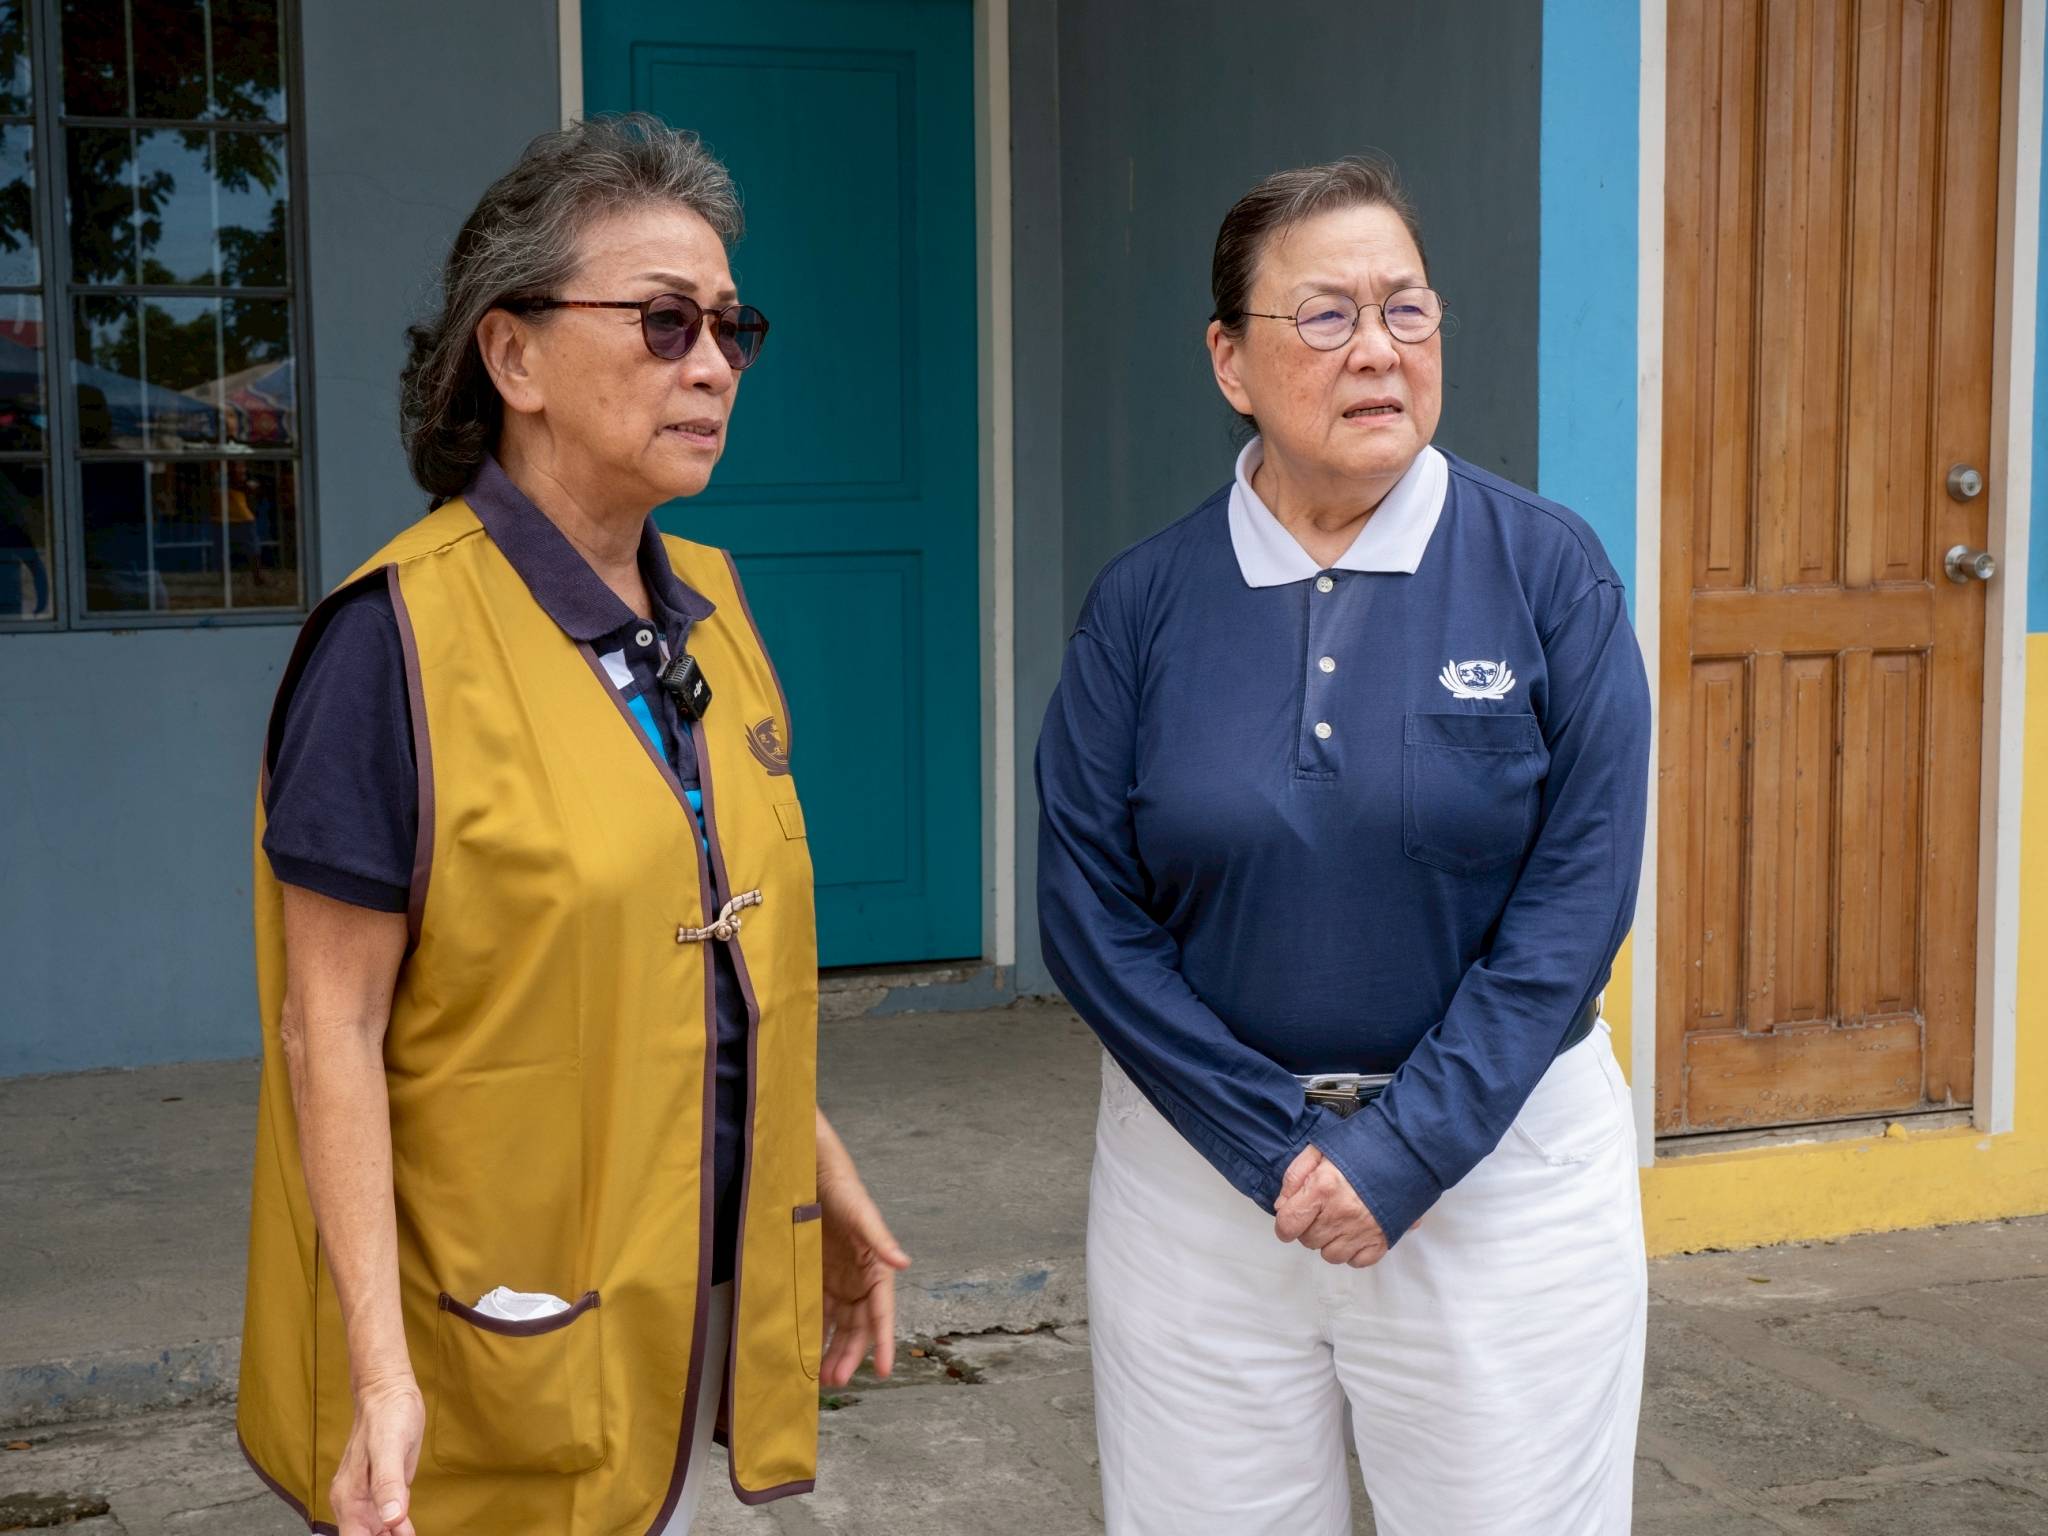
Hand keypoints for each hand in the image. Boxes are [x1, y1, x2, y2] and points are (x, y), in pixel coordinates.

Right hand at [329, 1373, 423, 1535]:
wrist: (388, 1391)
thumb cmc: (387, 1414)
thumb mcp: (389, 1446)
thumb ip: (388, 1484)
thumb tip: (392, 1519)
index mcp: (349, 1498)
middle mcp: (354, 1502)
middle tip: (410, 1535)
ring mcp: (367, 1497)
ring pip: (376, 1534)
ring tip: (411, 1534)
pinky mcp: (383, 1489)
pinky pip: (387, 1520)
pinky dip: (397, 1531)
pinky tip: (409, 1532)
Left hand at [817, 1112, 911, 1387]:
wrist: (810, 1171)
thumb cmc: (842, 1190)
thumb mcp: (861, 1214)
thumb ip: (880, 1239)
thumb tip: (904, 1263)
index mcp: (876, 1268)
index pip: (882, 1313)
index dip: (884, 1342)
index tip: (883, 1371)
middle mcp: (860, 1280)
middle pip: (859, 1327)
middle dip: (851, 1355)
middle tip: (836, 1380)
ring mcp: (838, 1281)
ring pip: (839, 1326)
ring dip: (833, 1350)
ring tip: (820, 1377)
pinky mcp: (818, 1278)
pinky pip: (818, 1313)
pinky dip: (814, 1333)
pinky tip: (803, 1350)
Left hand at [1273, 1145, 1389, 1267]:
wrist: (1406, 1152)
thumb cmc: (1363, 1148)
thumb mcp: (1321, 1149)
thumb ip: (1295, 1176)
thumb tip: (1281, 1206)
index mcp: (1323, 1188)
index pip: (1288, 1224)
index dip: (1284, 1225)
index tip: (1290, 1220)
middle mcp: (1340, 1214)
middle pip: (1308, 1241)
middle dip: (1309, 1228)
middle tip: (1322, 1211)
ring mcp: (1362, 1231)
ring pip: (1330, 1255)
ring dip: (1330, 1242)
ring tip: (1339, 1221)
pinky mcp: (1381, 1241)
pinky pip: (1357, 1262)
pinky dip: (1353, 1252)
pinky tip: (1356, 1232)